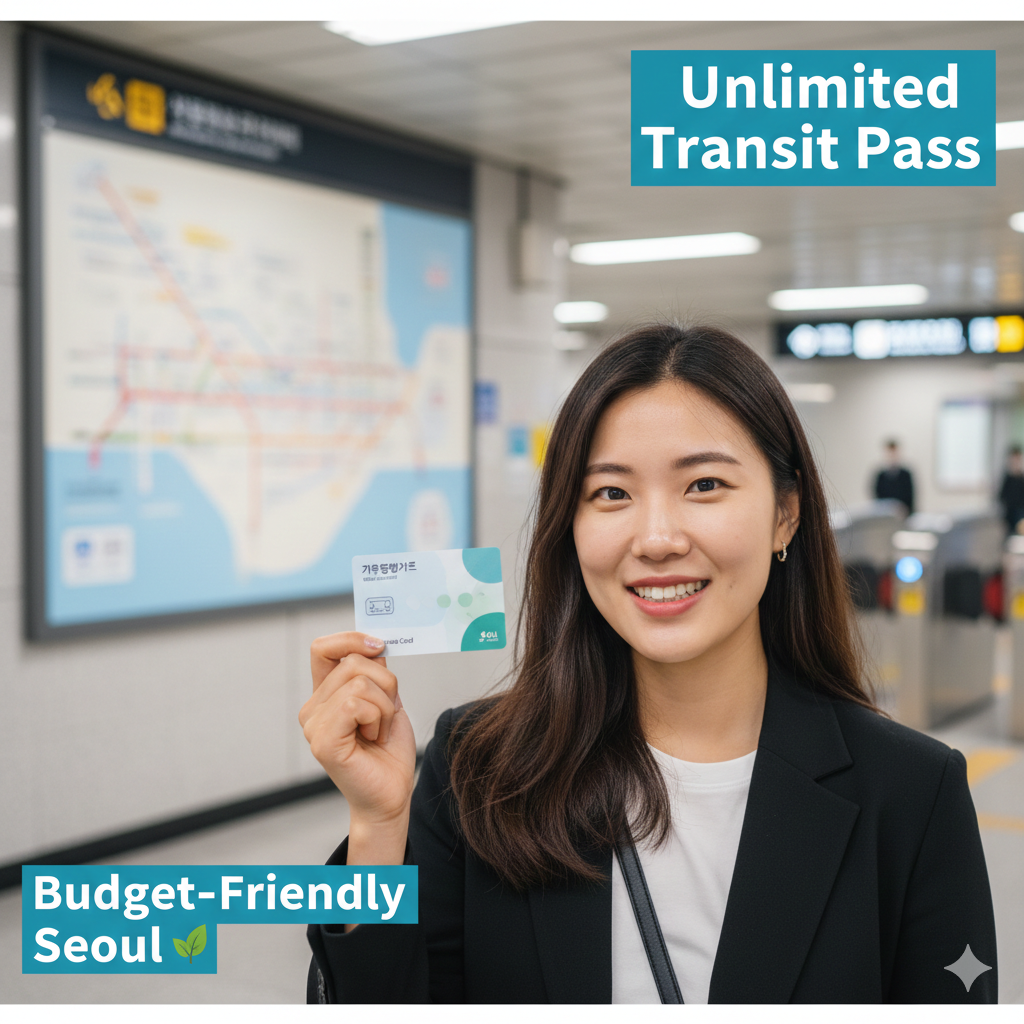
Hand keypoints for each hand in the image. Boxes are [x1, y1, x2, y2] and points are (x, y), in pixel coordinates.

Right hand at [300, 632, 415, 834]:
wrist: (391, 793)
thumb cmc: (387, 750)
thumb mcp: (386, 698)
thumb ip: (375, 671)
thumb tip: (374, 642)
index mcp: (325, 694)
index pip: (322, 648)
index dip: (351, 639)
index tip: (379, 646)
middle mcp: (313, 707)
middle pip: (354, 662)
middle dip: (386, 684)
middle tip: (385, 715)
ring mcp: (314, 725)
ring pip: (359, 682)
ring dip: (385, 706)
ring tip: (378, 730)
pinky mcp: (323, 742)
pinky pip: (356, 705)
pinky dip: (378, 718)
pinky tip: (373, 738)